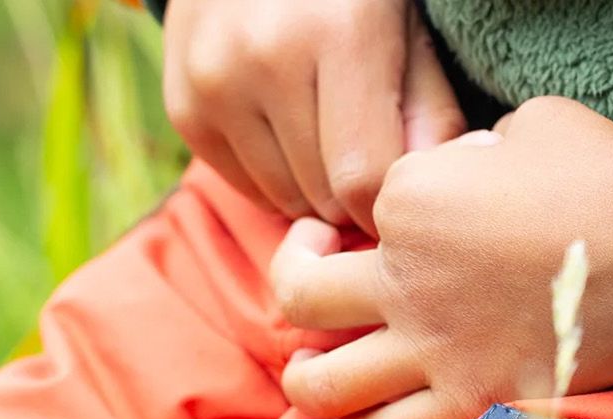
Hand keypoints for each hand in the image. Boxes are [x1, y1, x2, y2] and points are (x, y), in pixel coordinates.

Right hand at [161, 0, 464, 234]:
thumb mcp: (402, 22)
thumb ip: (427, 106)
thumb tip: (426, 189)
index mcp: (337, 32)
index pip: (362, 178)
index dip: (384, 202)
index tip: (396, 195)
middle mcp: (266, 58)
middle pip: (321, 195)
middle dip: (349, 196)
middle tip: (362, 161)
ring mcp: (216, 84)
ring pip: (282, 198)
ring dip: (311, 189)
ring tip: (324, 140)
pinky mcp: (184, 108)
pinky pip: (243, 186)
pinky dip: (271, 177)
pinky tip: (283, 131)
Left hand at [271, 97, 612, 418]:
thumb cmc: (610, 180)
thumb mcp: (531, 128)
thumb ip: (471, 156)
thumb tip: (463, 178)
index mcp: (410, 200)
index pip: (356, 211)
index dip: (367, 214)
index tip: (393, 219)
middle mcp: (404, 281)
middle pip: (298, 299)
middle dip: (292, 283)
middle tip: (315, 278)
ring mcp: (430, 352)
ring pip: (317, 386)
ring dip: (307, 377)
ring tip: (319, 365)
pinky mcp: (467, 405)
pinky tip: (367, 415)